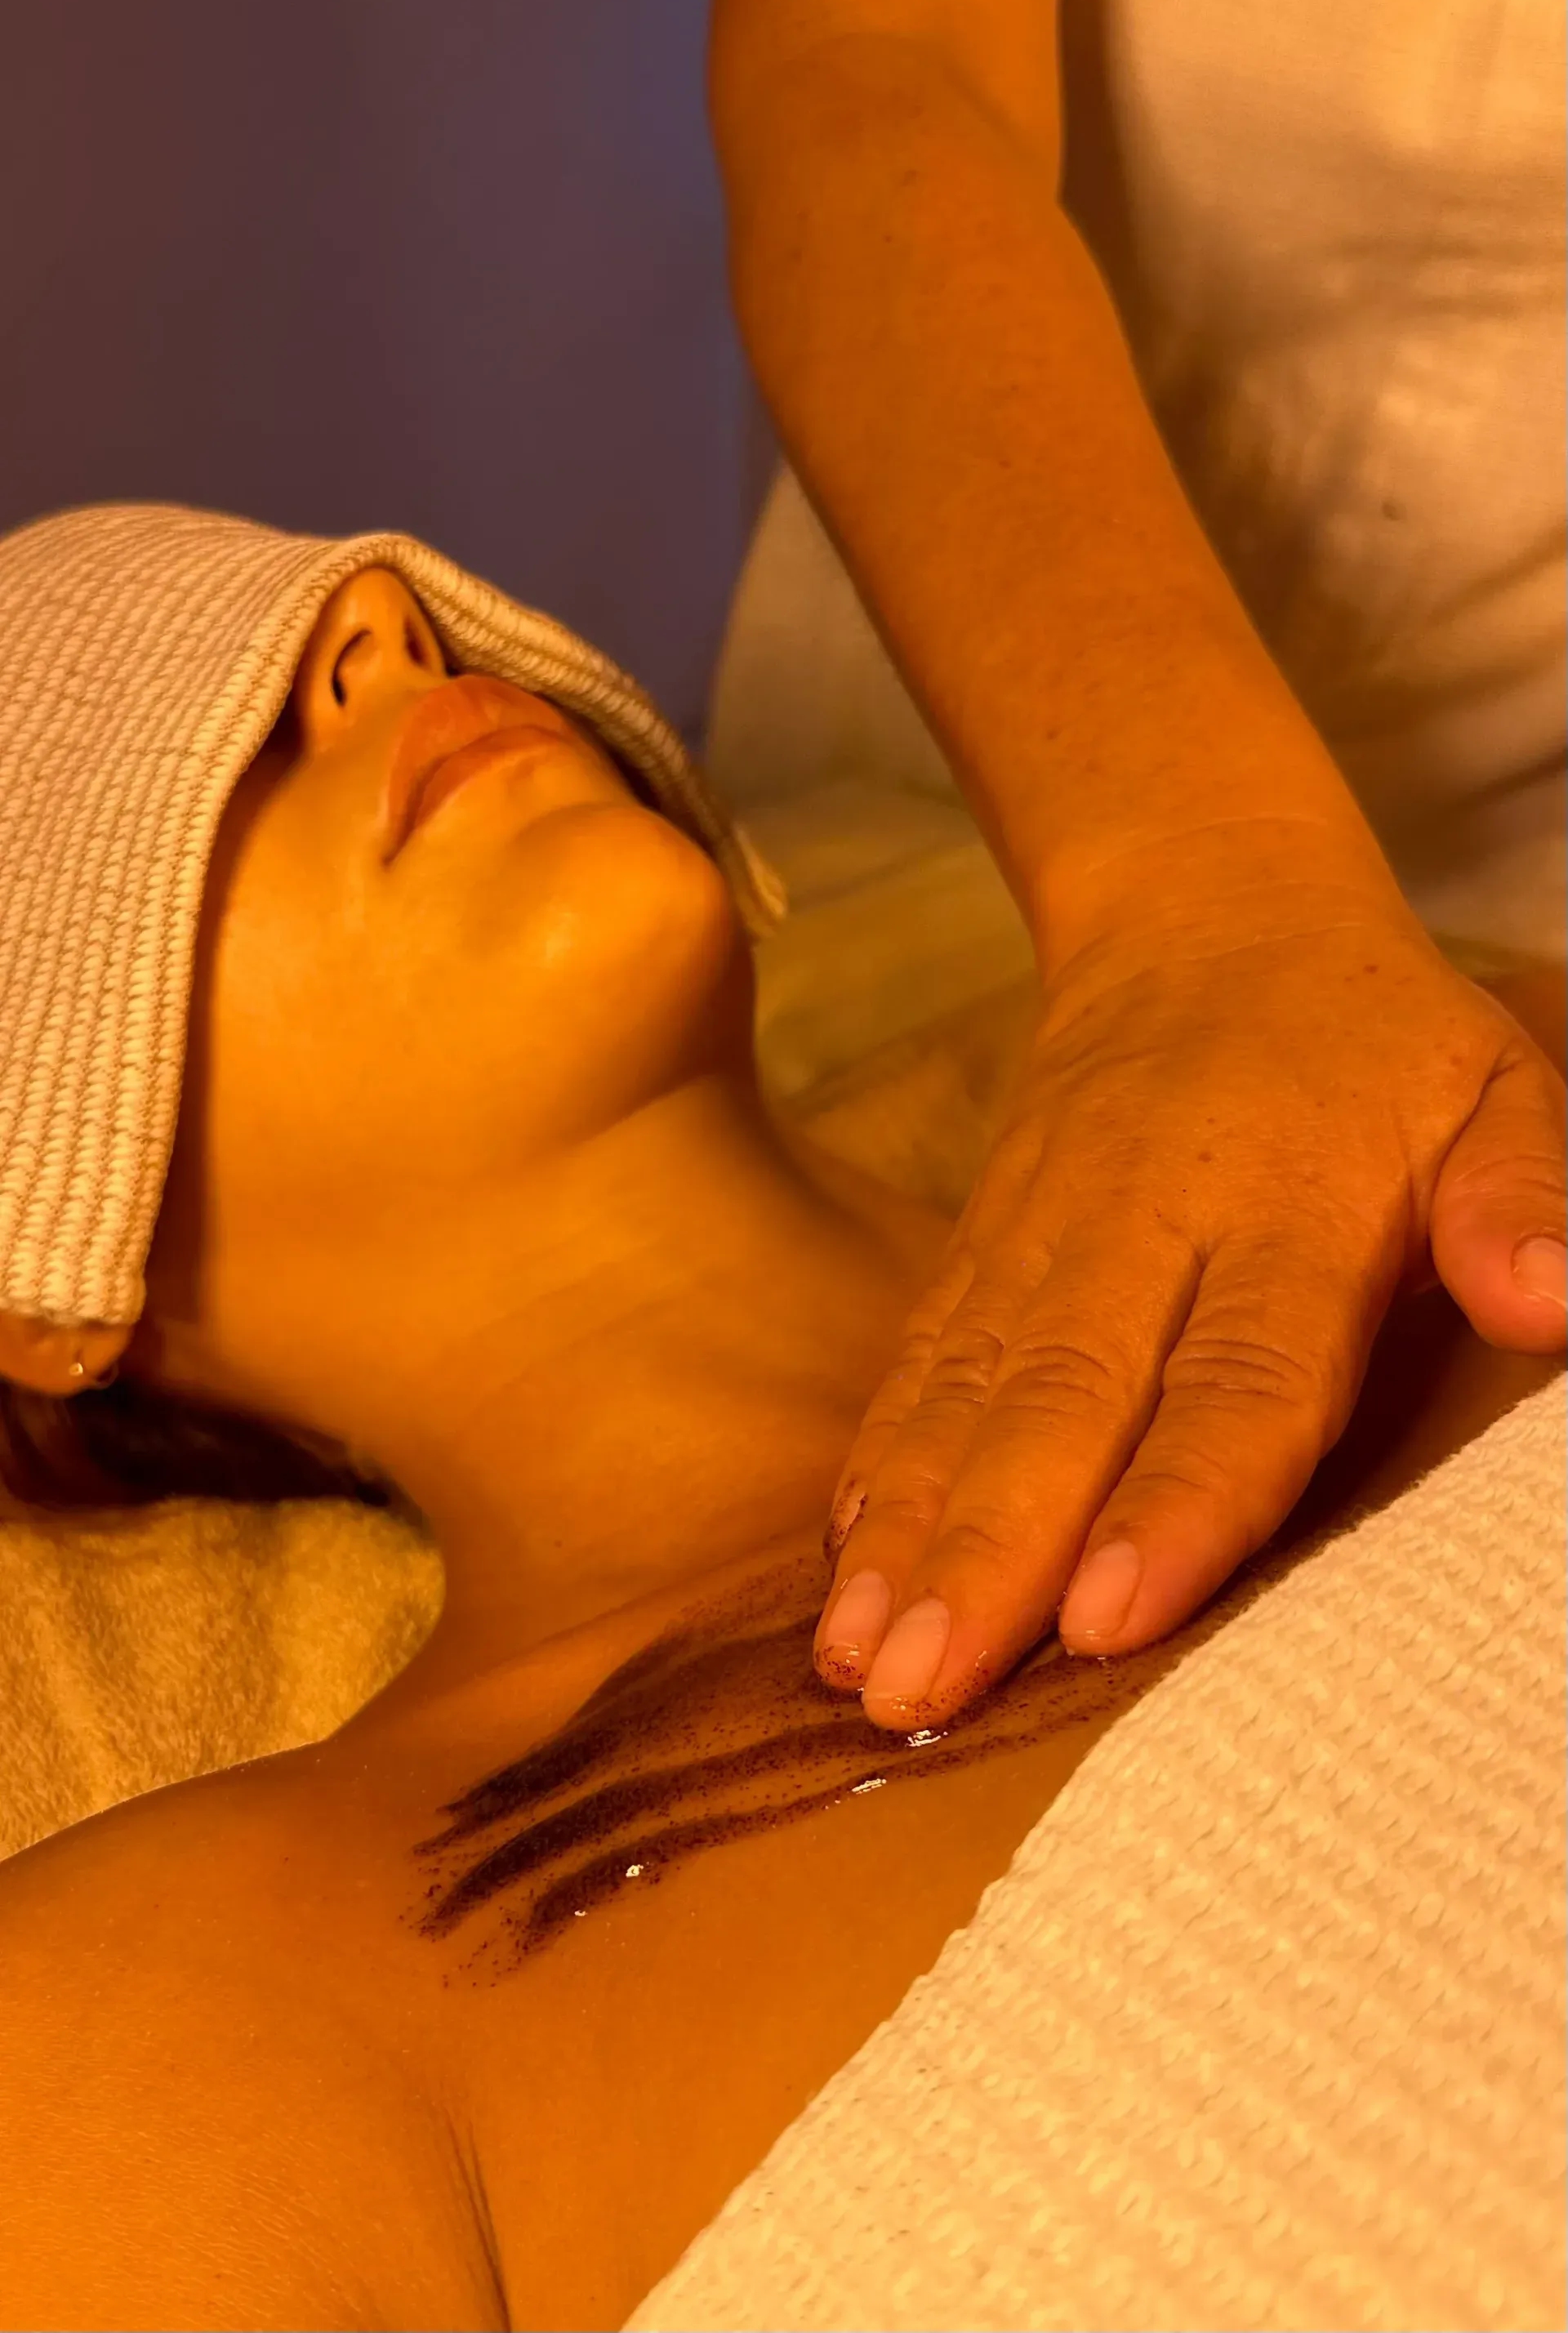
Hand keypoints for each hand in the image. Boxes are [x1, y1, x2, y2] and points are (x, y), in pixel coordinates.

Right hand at [815, 871, 1565, 1729]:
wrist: (1201, 913)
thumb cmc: (1375, 1040)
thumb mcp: (1491, 1090)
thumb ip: (1527, 1195)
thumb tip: (1559, 1305)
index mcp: (1289, 1205)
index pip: (1238, 1372)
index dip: (1174, 1496)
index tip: (1107, 1615)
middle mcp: (1142, 1223)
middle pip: (1062, 1401)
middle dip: (989, 1549)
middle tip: (922, 1689)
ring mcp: (1043, 1231)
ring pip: (969, 1390)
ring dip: (913, 1528)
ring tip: (860, 1660)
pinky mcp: (980, 1239)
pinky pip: (921, 1356)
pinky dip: (880, 1458)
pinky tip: (846, 1560)